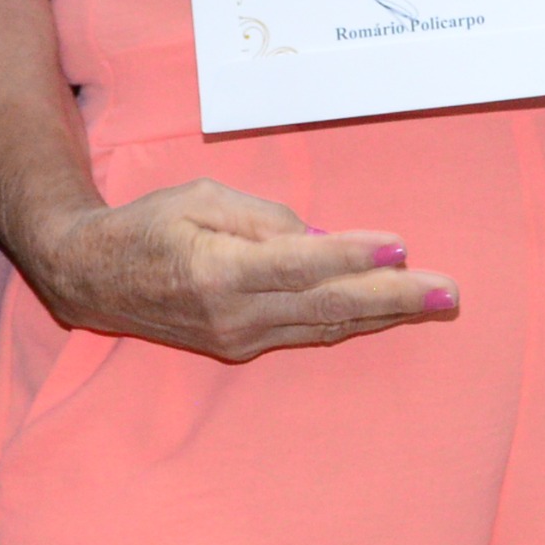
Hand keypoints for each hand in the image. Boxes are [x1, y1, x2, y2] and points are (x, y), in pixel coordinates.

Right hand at [21, 178, 457, 361]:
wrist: (94, 278)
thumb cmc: (148, 225)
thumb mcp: (200, 197)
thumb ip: (263, 218)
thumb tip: (320, 238)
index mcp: (220, 270)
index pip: (303, 264)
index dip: (354, 257)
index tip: (401, 247)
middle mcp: (235, 315)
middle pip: (329, 305)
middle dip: (395, 299)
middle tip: (450, 293)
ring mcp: (240, 338)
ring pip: (326, 326)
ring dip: (385, 315)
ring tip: (436, 303)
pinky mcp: (242, 347)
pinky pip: (309, 332)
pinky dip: (351, 320)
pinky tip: (386, 312)